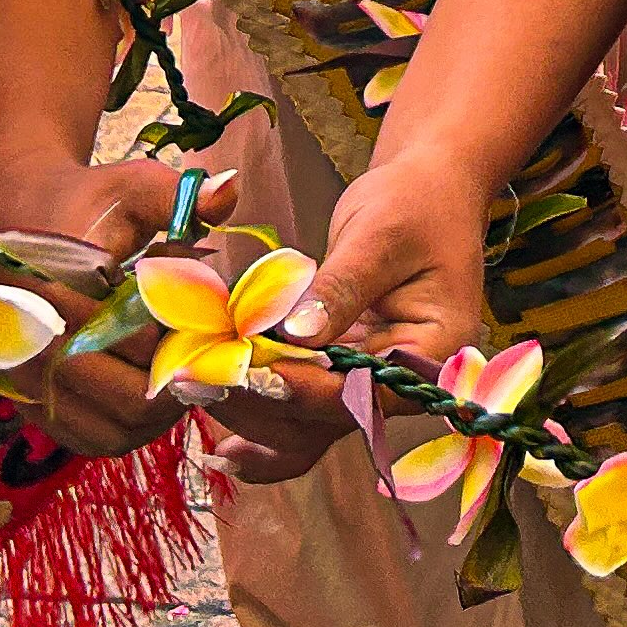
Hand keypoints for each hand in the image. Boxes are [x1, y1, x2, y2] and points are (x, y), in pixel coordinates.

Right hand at [0, 154, 237, 461]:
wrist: (23, 215)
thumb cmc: (88, 201)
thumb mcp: (133, 186)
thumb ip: (179, 196)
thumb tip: (229, 189)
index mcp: (60, 293)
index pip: (139, 344)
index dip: (186, 339)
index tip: (214, 322)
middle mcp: (36, 347)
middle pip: (131, 400)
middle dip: (181, 380)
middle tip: (211, 355)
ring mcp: (31, 383)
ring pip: (115, 430)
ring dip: (161, 412)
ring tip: (186, 373)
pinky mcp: (34, 402)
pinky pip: (91, 438)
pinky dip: (131, 426)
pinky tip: (155, 392)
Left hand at [206, 149, 500, 487]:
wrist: (427, 186)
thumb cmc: (414, 202)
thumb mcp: (379, 237)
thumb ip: (340, 289)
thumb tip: (295, 335)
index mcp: (432, 353)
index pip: (362, 392)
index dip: (302, 389)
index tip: (247, 369)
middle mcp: (404, 382)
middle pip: (327, 419)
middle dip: (261, 403)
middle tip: (197, 378)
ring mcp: (370, 381)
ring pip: (308, 425)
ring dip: (251, 415)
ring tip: (194, 390)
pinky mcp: (342, 371)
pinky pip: (303, 409)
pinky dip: (263, 420)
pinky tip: (221, 440)